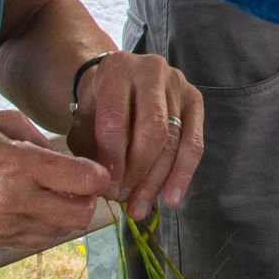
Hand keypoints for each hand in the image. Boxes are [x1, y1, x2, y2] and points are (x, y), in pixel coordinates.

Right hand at [0, 111, 108, 249]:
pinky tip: (31, 207)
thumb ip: (39, 139)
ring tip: (49, 194)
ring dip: (65, 215)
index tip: (94, 169)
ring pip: (61, 232)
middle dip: (86, 199)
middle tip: (75, 184)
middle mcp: (15, 200)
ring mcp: (4, 226)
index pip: (85, 180)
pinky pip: (37, 240)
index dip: (99, 175)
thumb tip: (67, 159)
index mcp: (19, 165)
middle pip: (80, 215)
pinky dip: (45, 227)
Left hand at [68, 52, 205, 218]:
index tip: (106, 187)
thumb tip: (105, 186)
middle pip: (152, 129)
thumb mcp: (83, 122)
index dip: (112, 158)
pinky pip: (194, 143)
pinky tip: (170, 198)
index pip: (116, 119)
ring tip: (140, 209)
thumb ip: (90, 150)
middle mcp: (151, 70)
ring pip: (174, 140)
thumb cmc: (98, 107)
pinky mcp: (195, 99)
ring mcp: (177, 83)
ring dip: (157, 181)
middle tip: (123, 198)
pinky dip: (182, 175)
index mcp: (116, 69)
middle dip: (138, 171)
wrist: (118, 82)